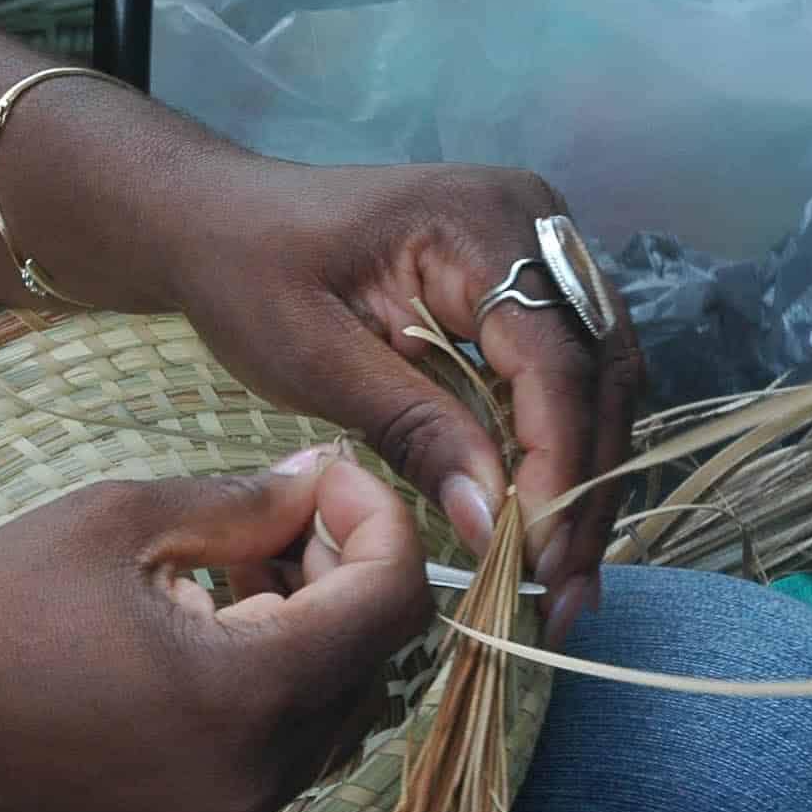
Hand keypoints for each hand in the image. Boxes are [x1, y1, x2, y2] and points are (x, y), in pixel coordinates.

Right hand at [0, 449, 427, 811]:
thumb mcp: (111, 525)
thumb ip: (236, 503)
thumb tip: (314, 484)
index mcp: (251, 697)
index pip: (393, 602)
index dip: (377, 519)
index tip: (320, 473)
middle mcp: (266, 774)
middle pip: (375, 657)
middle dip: (345, 566)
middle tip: (275, 505)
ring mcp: (238, 811)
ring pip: (337, 701)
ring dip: (312, 620)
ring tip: (228, 558)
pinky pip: (286, 740)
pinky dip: (273, 670)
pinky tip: (200, 618)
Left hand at [164, 158, 645, 643]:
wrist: (213, 221)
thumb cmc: (245, 274)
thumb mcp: (314, 357)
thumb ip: (412, 428)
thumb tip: (494, 520)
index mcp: (479, 220)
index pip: (554, 358)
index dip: (558, 463)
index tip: (541, 554)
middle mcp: (533, 222)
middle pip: (598, 371)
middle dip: (587, 487)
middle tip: (567, 591)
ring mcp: (538, 250)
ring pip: (596, 381)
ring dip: (585, 479)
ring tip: (564, 577)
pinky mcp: (524, 285)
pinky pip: (563, 375)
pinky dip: (557, 450)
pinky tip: (543, 524)